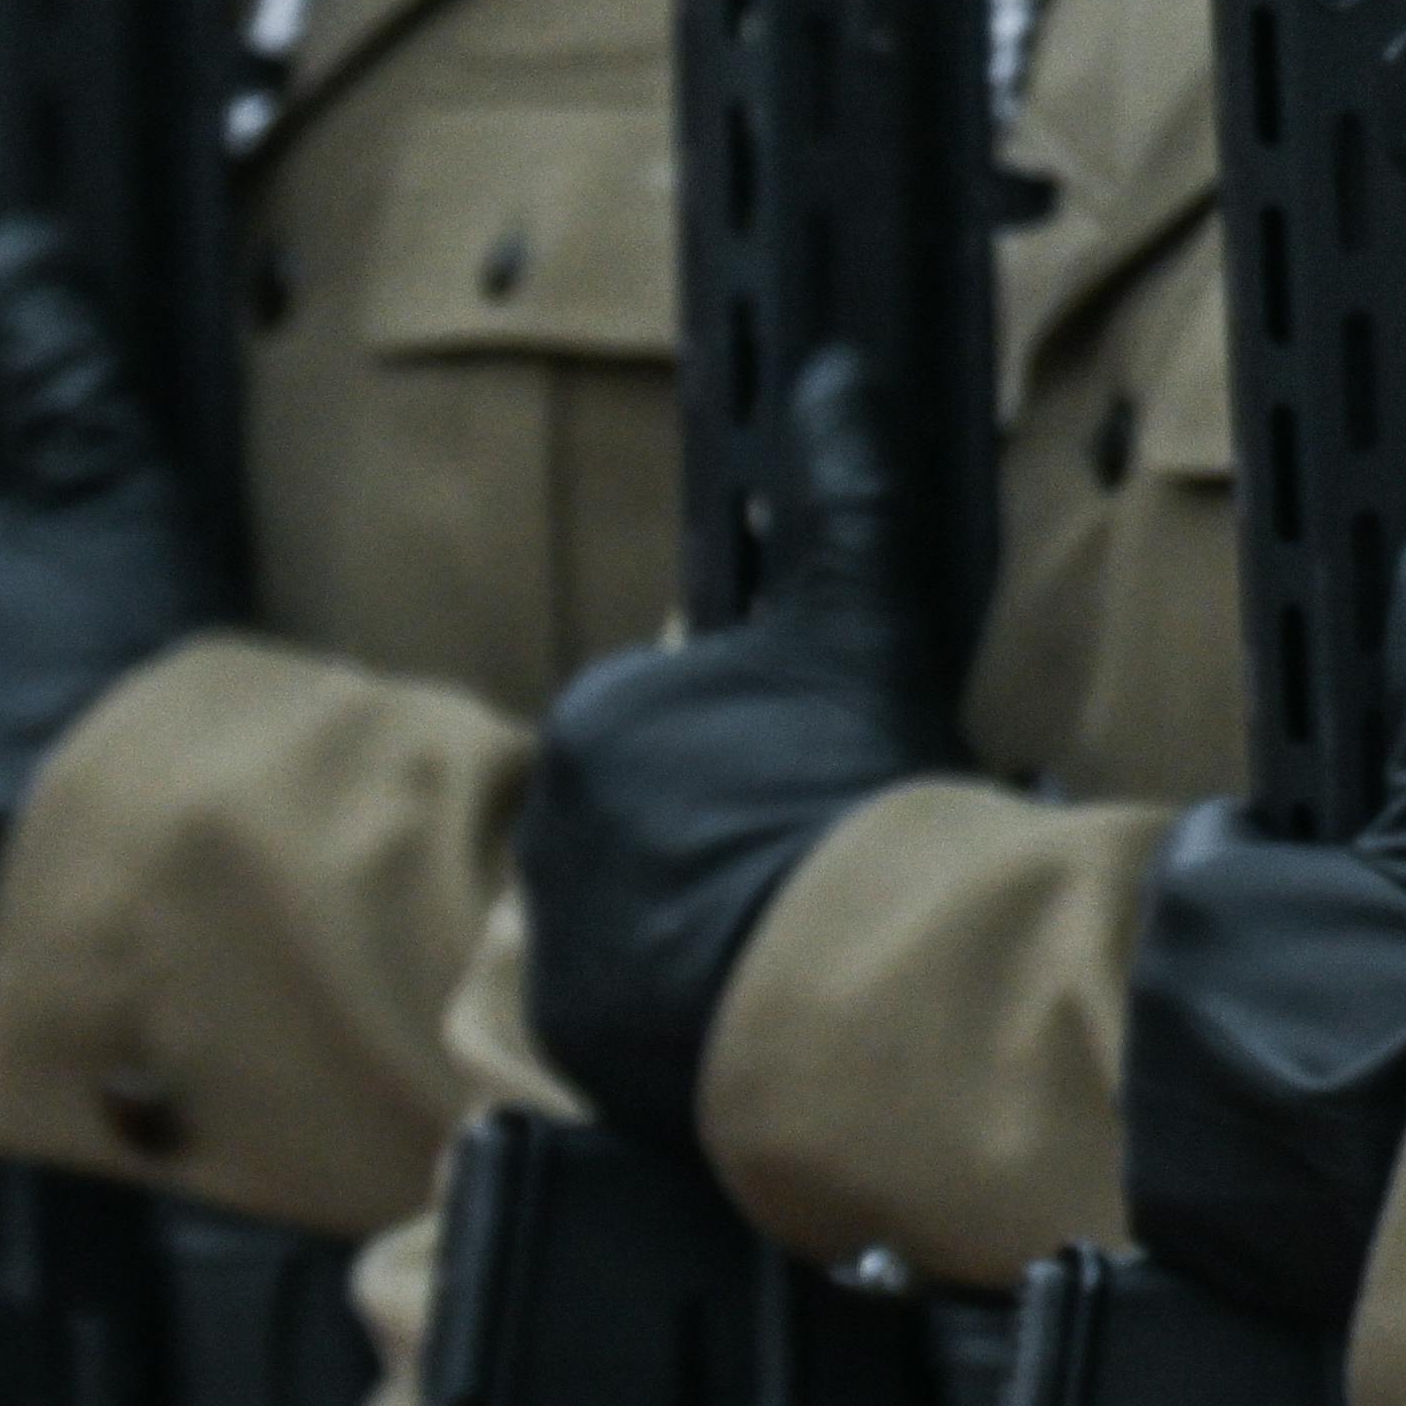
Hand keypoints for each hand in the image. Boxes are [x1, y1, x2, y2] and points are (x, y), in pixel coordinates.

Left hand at [0, 226, 211, 1019]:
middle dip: (1, 701)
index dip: (39, 618)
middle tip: (91, 731)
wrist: (147, 861)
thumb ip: (63, 371)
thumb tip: (16, 243)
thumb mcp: (119, 495)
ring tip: (75, 807)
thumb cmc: (140, 671)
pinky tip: (38, 873)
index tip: (92, 656)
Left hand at [519, 351, 931, 1142]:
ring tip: (793, 941)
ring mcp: (555, 935)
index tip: (816, 790)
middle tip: (813, 868)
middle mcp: (547, 824)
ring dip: (700, 926)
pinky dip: (681, 1009)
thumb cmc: (851, 794)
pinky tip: (757, 1000)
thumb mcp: (859, 631)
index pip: (675, 730)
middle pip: (651, 824)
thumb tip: (836, 374)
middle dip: (723, 842)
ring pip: (637, 913)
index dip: (759, 758)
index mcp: (596, 719)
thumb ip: (841, 500)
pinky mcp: (575, 1030)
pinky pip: (623, 1009)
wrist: (849, 982)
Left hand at [1123, 520, 1405, 1337]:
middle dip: (1285, 975)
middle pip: (1216, 964)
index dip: (1304, 871)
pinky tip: (1349, 1167)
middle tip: (1389, 1006)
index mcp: (1200, 897)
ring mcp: (1154, 1120)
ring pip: (1208, 1066)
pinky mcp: (1175, 1216)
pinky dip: (1263, 1171)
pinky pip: (1212, 1174)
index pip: (1230, 851)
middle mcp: (1148, 1004)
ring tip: (1379, 1091)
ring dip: (1271, 1073)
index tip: (1368, 909)